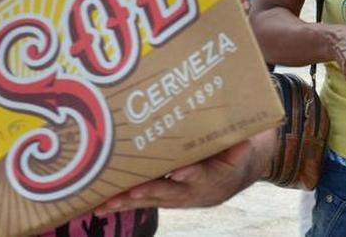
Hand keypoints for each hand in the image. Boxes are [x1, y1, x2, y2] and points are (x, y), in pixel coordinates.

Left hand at [94, 136, 263, 213]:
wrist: (230, 178)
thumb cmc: (232, 157)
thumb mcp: (241, 150)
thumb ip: (239, 145)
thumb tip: (243, 140)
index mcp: (210, 177)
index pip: (201, 175)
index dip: (191, 174)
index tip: (180, 172)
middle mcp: (190, 192)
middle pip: (168, 192)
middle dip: (150, 192)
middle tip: (134, 192)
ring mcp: (174, 197)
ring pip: (149, 200)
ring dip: (128, 202)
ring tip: (107, 204)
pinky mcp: (162, 198)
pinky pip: (141, 202)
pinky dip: (122, 204)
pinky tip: (101, 206)